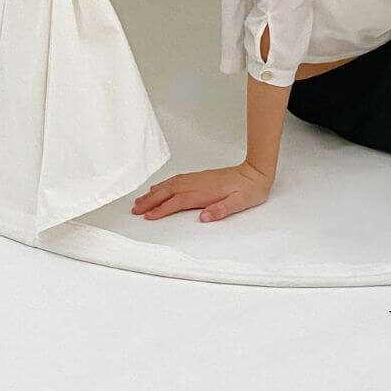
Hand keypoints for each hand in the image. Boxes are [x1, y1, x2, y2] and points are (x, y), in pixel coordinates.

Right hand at [131, 161, 271, 223]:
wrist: (256, 173)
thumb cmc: (249, 190)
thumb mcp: (240, 203)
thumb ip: (221, 210)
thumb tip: (204, 217)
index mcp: (204, 192)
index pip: (178, 202)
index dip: (162, 209)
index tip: (148, 217)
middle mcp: (197, 183)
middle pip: (168, 192)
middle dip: (150, 201)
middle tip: (135, 210)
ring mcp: (197, 179)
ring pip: (170, 185)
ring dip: (154, 192)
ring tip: (140, 200)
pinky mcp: (199, 177)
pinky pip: (176, 180)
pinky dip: (163, 184)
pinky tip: (158, 188)